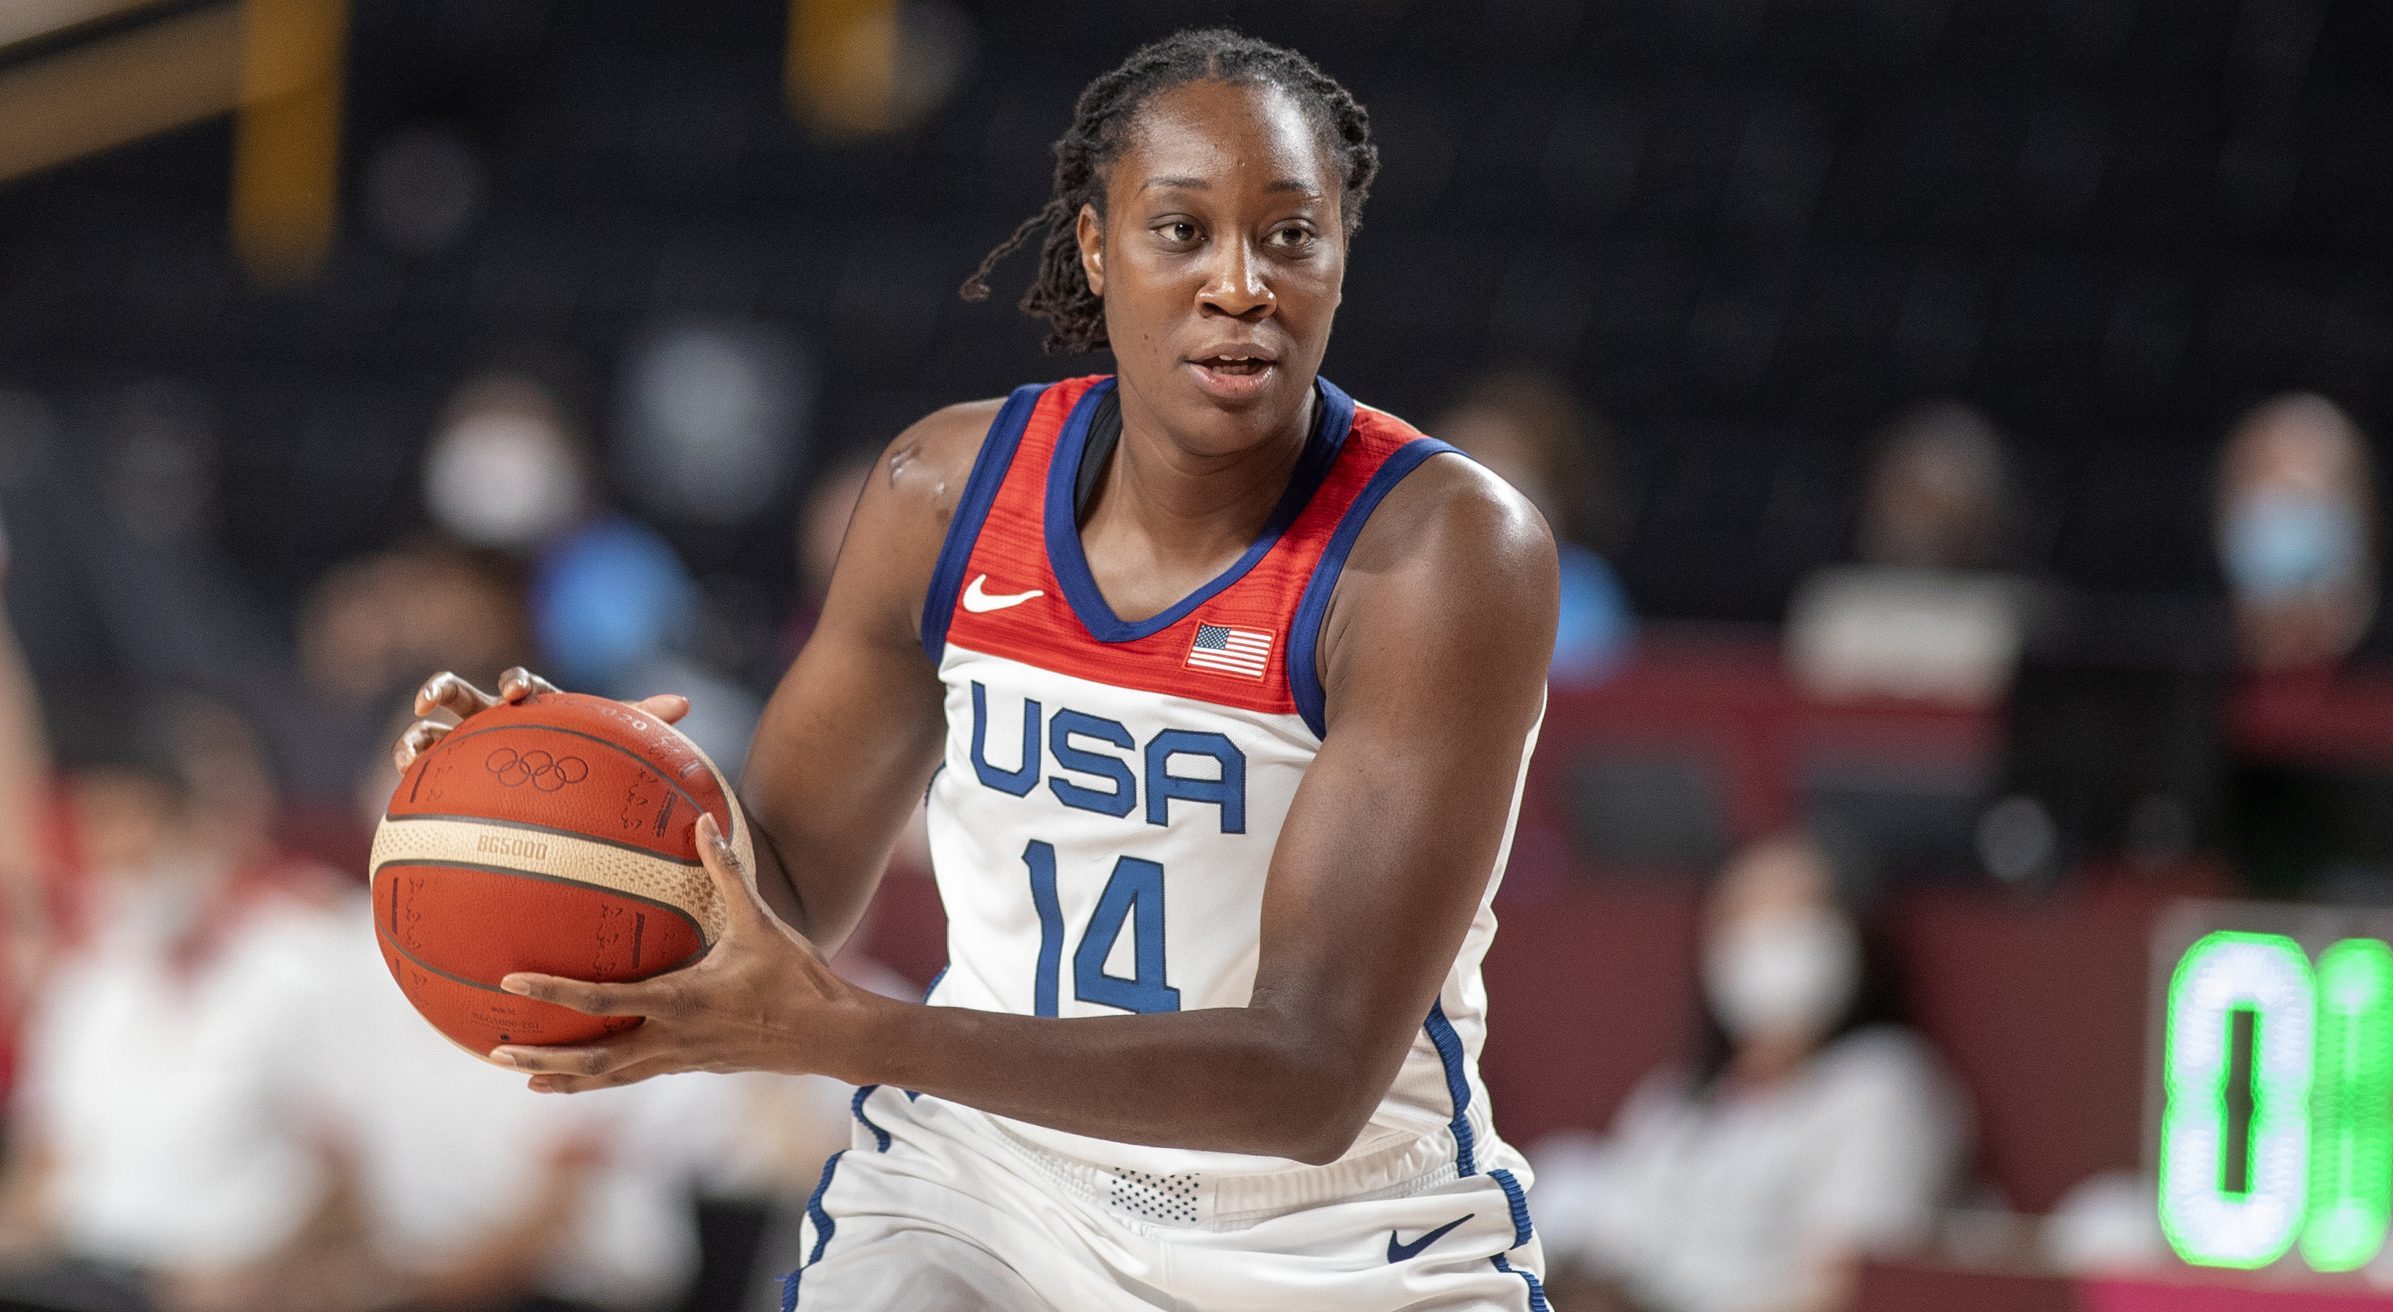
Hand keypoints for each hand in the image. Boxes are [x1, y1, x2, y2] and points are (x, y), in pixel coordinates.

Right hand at [392, 666, 691, 770]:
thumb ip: (643, 720)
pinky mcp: (451, 780)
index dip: (515, 683)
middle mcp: (492, 721)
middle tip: (431, 699)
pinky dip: (412, 775)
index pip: (521, 684)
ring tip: (412, 748)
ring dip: (416, 735)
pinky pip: (425, 775)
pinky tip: (407, 787)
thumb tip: (684, 704)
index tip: (515, 693)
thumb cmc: (587, 763)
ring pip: (431, 733)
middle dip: (441, 689)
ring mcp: (466, 749)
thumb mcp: (612, 741)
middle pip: (460, 694)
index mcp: (531, 706)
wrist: (565, 799)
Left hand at [488, 813, 871, 1091]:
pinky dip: (606, 1079)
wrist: (832, 1036)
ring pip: (613, 1077)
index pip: (600, 1001)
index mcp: (679, 1000)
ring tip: (529, 1082)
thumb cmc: (798, 977)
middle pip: (594, 1058)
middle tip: (496, 1054)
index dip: (551, 991)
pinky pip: (639, 1075)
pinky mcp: (695, 1065)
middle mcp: (672, 1037)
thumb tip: (703, 821)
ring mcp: (683, 1058)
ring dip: (568, 1079)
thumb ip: (728, 871)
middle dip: (544, 1058)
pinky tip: (591, 1075)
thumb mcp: (761, 921)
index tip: (511, 982)